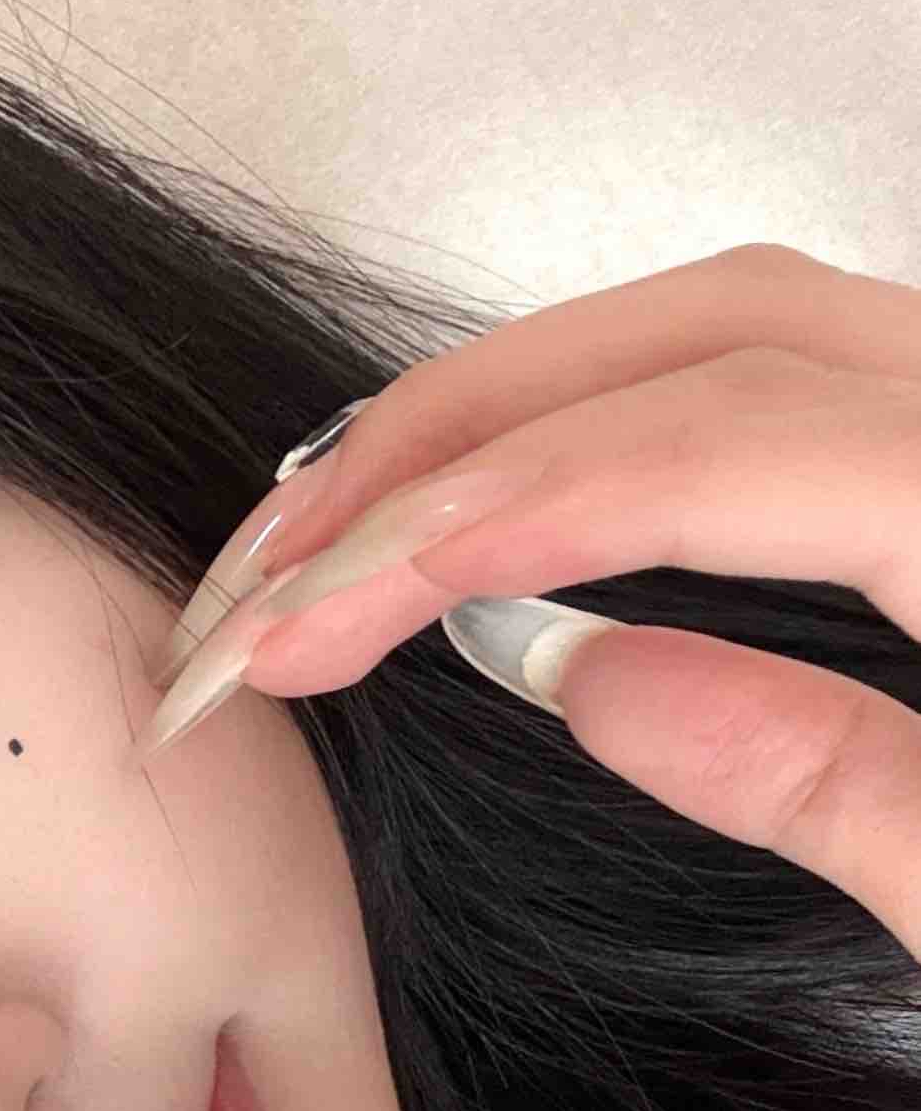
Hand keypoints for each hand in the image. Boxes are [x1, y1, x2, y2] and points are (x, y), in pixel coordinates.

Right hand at [141, 244, 920, 967]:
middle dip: (455, 435)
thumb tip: (585, 675)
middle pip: (703, 332)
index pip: (720, 445)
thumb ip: (836, 786)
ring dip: (515, 410)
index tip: (318, 606)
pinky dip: (612, 413)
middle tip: (275, 571)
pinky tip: (506, 511)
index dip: (496, 508)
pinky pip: (774, 369)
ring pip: (729, 323)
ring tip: (342, 535)